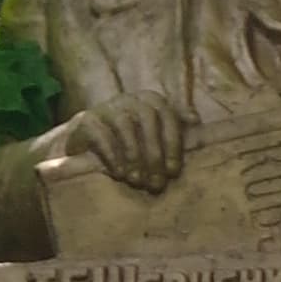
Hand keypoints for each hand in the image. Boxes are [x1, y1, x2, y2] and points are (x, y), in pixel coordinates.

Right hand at [64, 98, 188, 193]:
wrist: (85, 141)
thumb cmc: (126, 140)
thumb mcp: (152, 134)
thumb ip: (173, 127)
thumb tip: (195, 119)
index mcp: (150, 100)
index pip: (167, 114)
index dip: (173, 143)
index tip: (173, 171)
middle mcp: (129, 99)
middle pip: (147, 119)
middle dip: (154, 153)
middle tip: (156, 182)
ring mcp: (107, 108)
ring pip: (124, 125)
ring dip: (134, 155)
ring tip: (137, 180)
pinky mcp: (87, 120)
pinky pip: (101, 135)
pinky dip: (112, 155)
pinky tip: (119, 174)